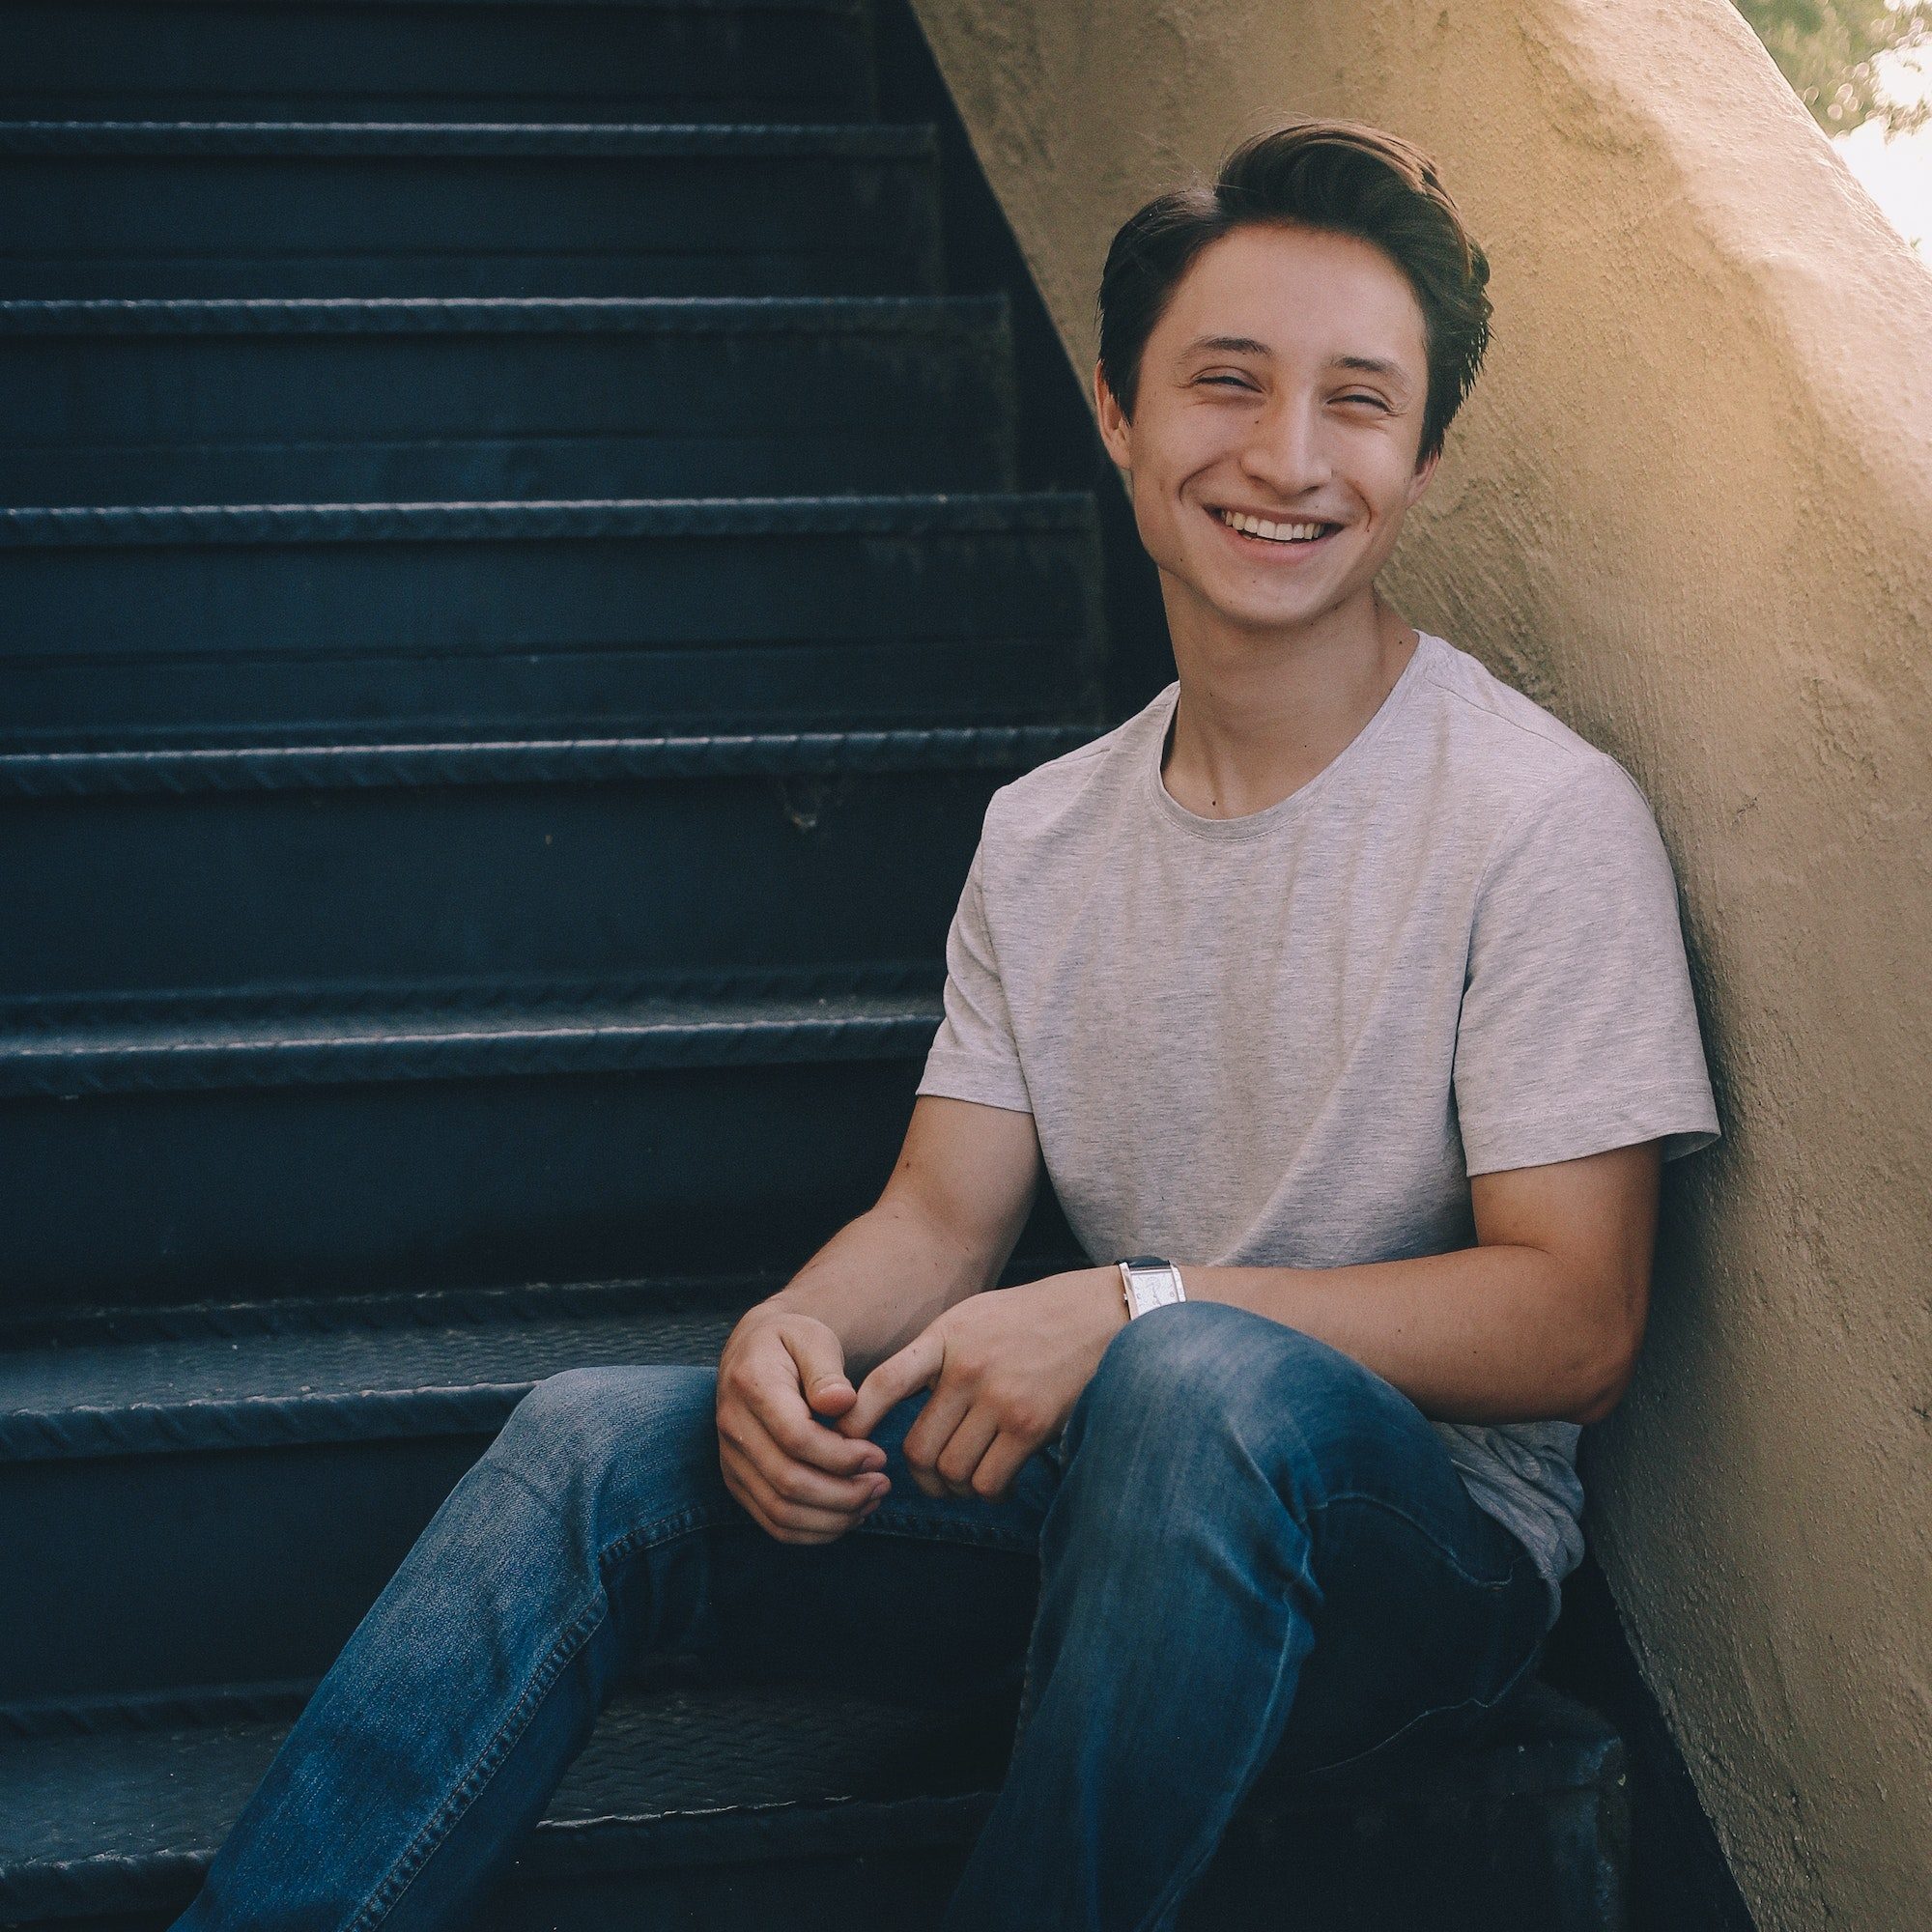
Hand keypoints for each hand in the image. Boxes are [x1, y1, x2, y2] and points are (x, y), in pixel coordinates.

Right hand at [715, 1304, 891, 1543]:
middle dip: (844, 1493)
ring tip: (872, 1499)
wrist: (753, 1352)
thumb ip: (827, 1369)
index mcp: (751, 1385)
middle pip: (788, 1483)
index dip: (842, 1456)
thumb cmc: (792, 1342)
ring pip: (781, 1512)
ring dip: (834, 1517)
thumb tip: (842, 1402)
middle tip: (882, 1484)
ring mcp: (731, 1460)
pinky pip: (774, 1524)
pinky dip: (815, 1530)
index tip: (879, 1455)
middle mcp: (733, 1427)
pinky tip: (848, 1514)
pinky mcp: (738, 1483)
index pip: (796, 1438)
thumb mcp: (814, 1338)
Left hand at [834, 1268, 1124, 1502]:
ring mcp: (1000, 1398)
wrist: (1098, 1314)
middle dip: (921, 1477)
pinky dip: (989, 1491)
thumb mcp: (972, 1317)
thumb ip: (933, 1355)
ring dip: (957, 1488)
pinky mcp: (1032, 1425)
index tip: (846, 1445)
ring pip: (952, 1472)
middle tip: (933, 1479)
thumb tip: (889, 1404)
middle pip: (916, 1450)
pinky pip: (990, 1481)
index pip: (884, 1383)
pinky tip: (1000, 1478)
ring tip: (970, 1477)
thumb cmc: (1029, 1320)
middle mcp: (967, 1368)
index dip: (857, 1420)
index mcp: (945, 1337)